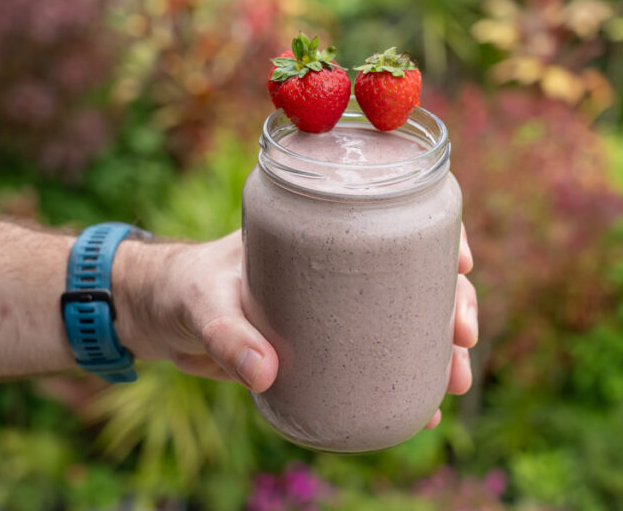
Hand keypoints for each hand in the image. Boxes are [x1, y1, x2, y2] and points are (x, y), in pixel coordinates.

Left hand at [116, 226, 479, 427]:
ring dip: (439, 347)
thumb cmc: (180, 287)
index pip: (389, 216)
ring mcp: (332, 305)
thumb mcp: (200, 301)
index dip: (436, 233)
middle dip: (453, 303)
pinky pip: (375, 356)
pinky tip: (425, 407)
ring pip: (405, 317)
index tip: (461, 262)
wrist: (159, 317)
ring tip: (457, 382)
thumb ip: (226, 335)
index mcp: (314, 231)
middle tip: (464, 339)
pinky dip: (403, 379)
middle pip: (413, 273)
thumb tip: (266, 373)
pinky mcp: (322, 344)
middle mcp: (334, 264)